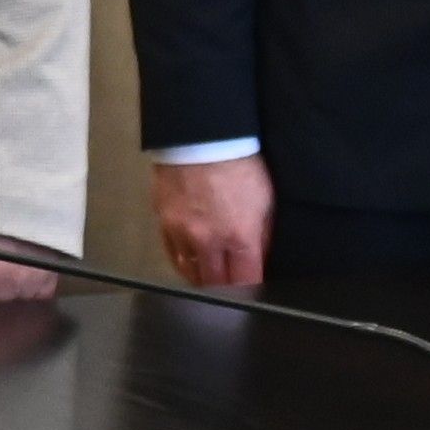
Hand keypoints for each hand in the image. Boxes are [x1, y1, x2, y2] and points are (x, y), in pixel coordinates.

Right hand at [152, 153, 271, 288]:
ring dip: (202, 279)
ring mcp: (182, 234)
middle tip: (231, 291)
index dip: (250, 291)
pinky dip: (183, 262)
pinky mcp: (163, 222)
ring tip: (210, 280)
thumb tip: (259, 257)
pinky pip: (172, 254)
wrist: (202, 136)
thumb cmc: (239, 163)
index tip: (252, 293)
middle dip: (225, 291)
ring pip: (191, 272)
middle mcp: (208, 242)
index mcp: (239, 237)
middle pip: (215, 284)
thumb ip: (263, 234)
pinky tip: (190, 263)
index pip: (245, 281)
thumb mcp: (266, 199)